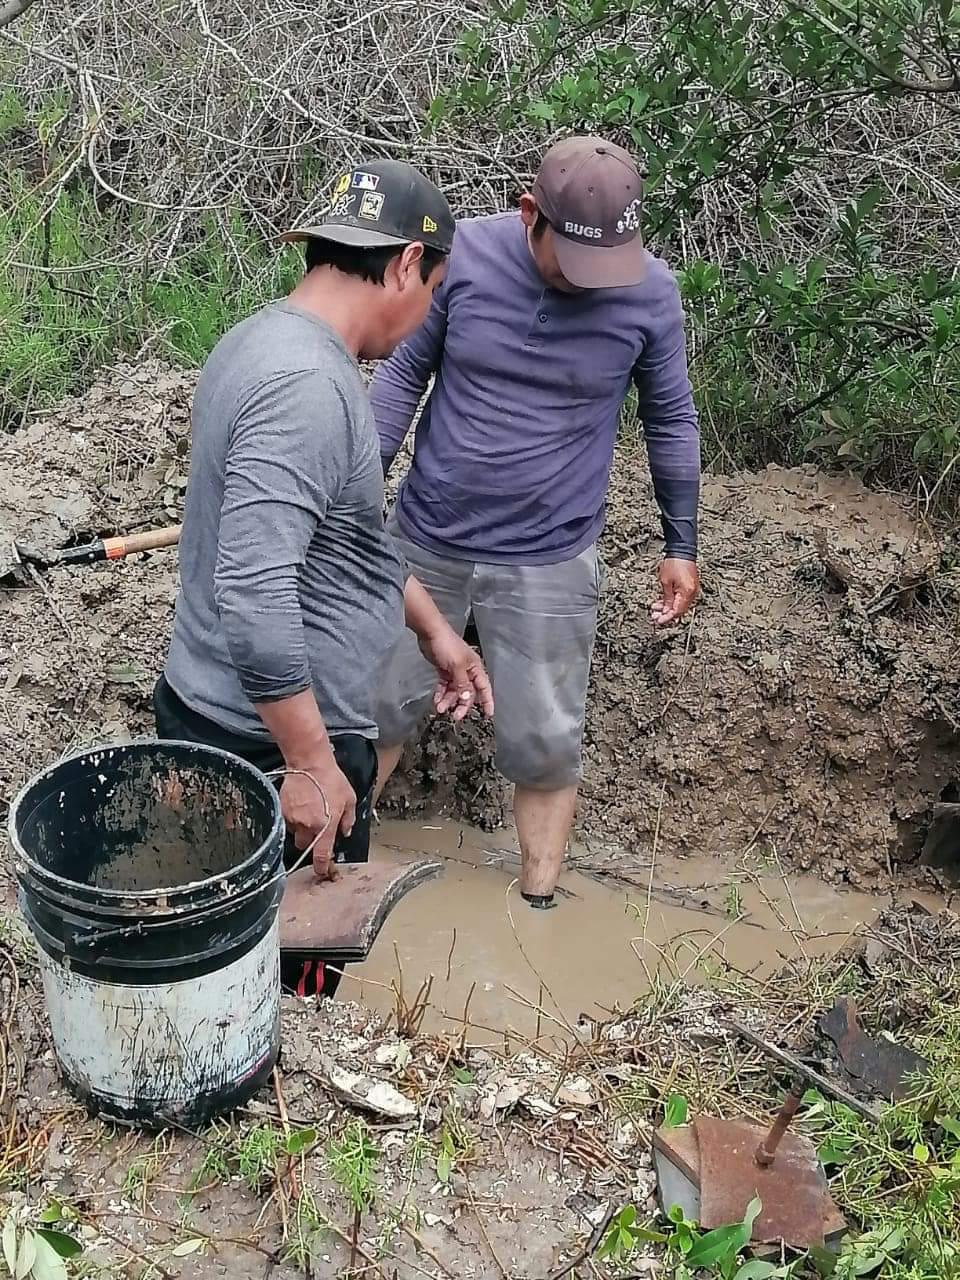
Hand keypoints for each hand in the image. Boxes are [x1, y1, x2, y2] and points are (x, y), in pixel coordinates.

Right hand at [280, 756, 355, 880]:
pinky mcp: (282, 810)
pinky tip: (299, 803)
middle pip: (304, 845)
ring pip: (294, 832)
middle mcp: (307, 826)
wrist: (309, 763)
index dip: (321, 867)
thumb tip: (345, 832)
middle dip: (309, 839)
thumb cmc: (331, 779)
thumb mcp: (349, 799)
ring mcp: (293, 818)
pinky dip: (292, 816)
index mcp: (325, 826)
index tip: (321, 872)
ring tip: (308, 809)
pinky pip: (286, 820)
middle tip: (315, 825)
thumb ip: (348, 819)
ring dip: (300, 827)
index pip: (321, 854)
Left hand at [418, 623, 494, 720]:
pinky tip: (436, 700)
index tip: (488, 714)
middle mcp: (467, 670)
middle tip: (456, 716)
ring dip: (448, 700)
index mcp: (475, 668)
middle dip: (462, 704)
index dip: (487, 701)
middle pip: (468, 692)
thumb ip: (462, 683)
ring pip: (455, 691)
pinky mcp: (444, 670)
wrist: (429, 632)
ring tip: (440, 708)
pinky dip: (441, 694)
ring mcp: (455, 671)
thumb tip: (468, 698)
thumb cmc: (447, 645)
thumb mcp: (457, 666)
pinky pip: (444, 686)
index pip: (484, 687)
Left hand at [651, 558, 699, 626]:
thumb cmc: (674, 563)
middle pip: (679, 610)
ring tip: (655, 608)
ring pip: (680, 605)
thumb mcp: (666, 582)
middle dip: (666, 614)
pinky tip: (662, 602)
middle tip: (654, 615)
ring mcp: (692, 590)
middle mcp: (692, 593)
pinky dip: (672, 601)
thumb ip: (667, 599)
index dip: (667, 617)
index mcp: (687, 593)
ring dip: (667, 607)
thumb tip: (666, 610)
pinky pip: (681, 598)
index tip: (658, 621)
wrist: (682, 550)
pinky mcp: (690, 586)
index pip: (677, 611)